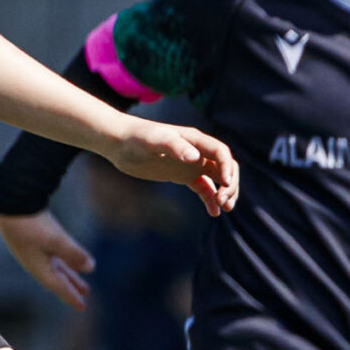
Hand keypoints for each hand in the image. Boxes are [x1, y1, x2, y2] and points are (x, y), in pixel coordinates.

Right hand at [0, 211, 95, 310]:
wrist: (10, 204)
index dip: (71, 296)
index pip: (59, 286)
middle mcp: (36, 263)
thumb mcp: (56, 240)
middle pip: (57, 279)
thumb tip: (91, 268)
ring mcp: (34, 251)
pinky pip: (52, 257)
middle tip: (84, 294)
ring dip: (69, 274)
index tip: (83, 307)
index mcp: (40, 268)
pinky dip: (63, 261)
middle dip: (71, 286)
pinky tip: (65, 258)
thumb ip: (74, 253)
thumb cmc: (31, 225)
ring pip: (55, 267)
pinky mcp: (34, 239)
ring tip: (81, 280)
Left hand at [106, 119, 239, 215]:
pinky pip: (203, 187)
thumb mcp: (155, 141)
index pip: (221, 152)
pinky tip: (214, 212)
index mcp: (194, 140)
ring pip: (218, 178)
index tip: (224, 184)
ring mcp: (190, 164)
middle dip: (230, 184)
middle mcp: (197, 151)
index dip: (227, 168)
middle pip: (225, 167)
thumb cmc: (137, 137)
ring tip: (225, 209)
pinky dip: (210, 199)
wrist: (119, 143)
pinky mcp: (182, 175)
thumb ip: (175, 147)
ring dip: (225, 192)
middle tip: (223, 201)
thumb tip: (196, 158)